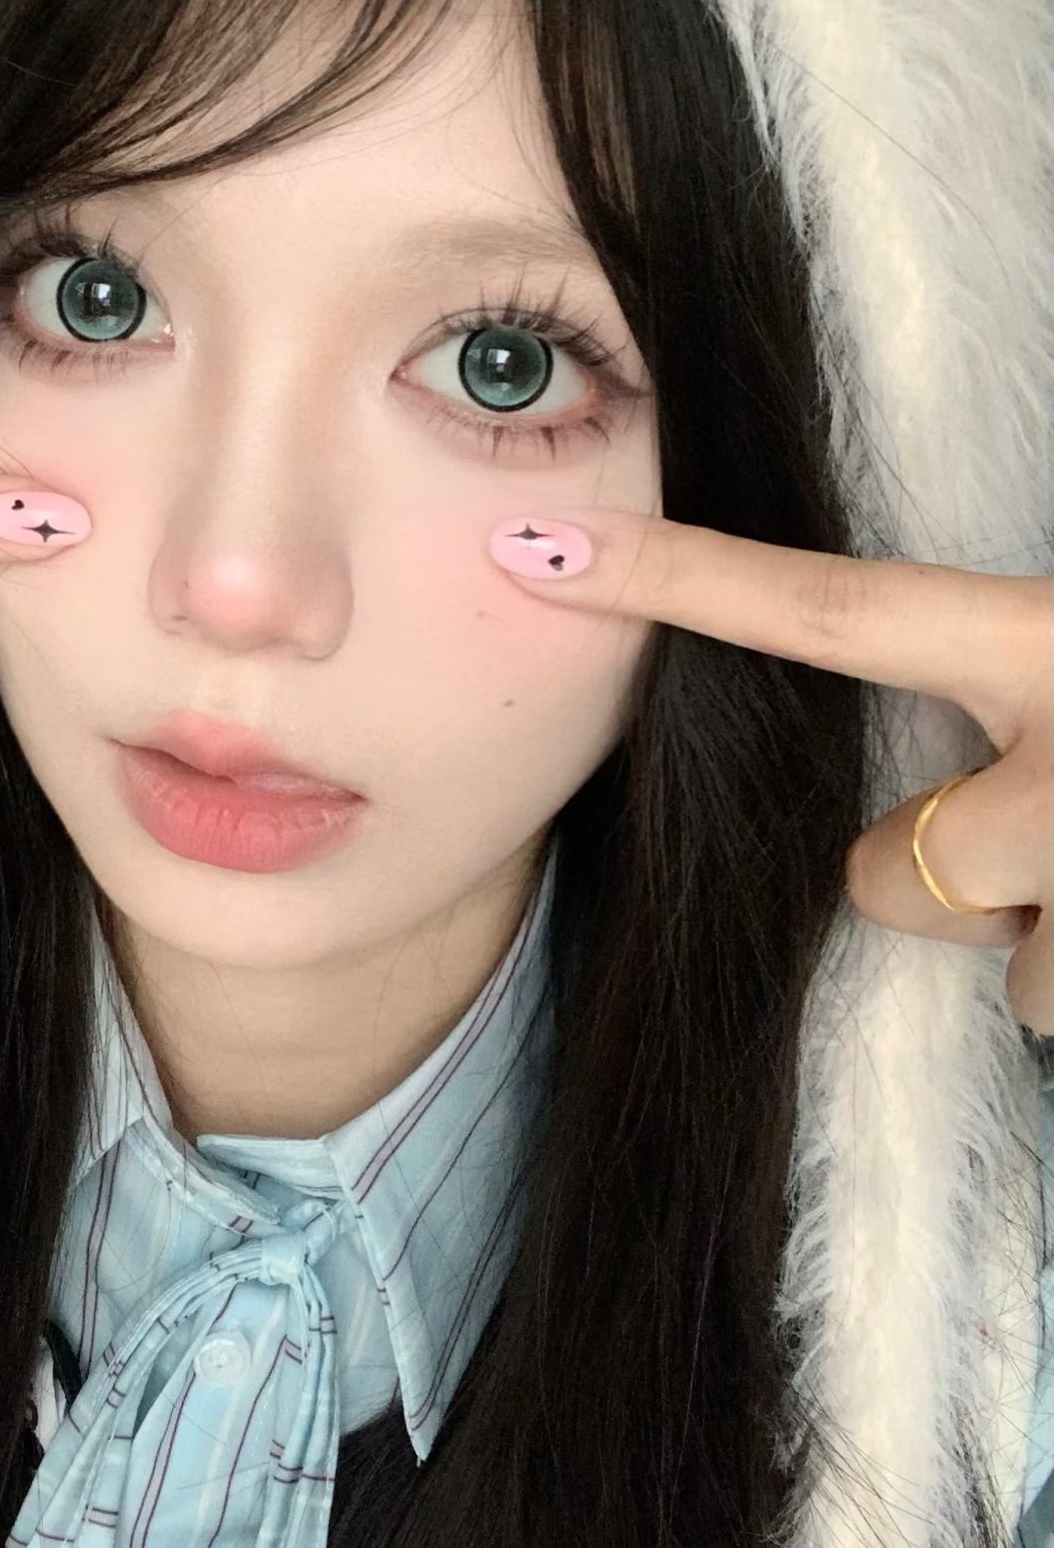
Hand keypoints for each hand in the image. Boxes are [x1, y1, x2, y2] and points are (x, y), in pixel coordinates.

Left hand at [490, 506, 1051, 1035]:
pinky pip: (1047, 996)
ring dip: (1028, 916)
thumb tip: (899, 745)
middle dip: (924, 877)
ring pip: (977, 940)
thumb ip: (991, 664)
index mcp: (1045, 642)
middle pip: (888, 872)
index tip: (544, 551)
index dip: (680, 587)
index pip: (830, 615)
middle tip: (1029, 825)